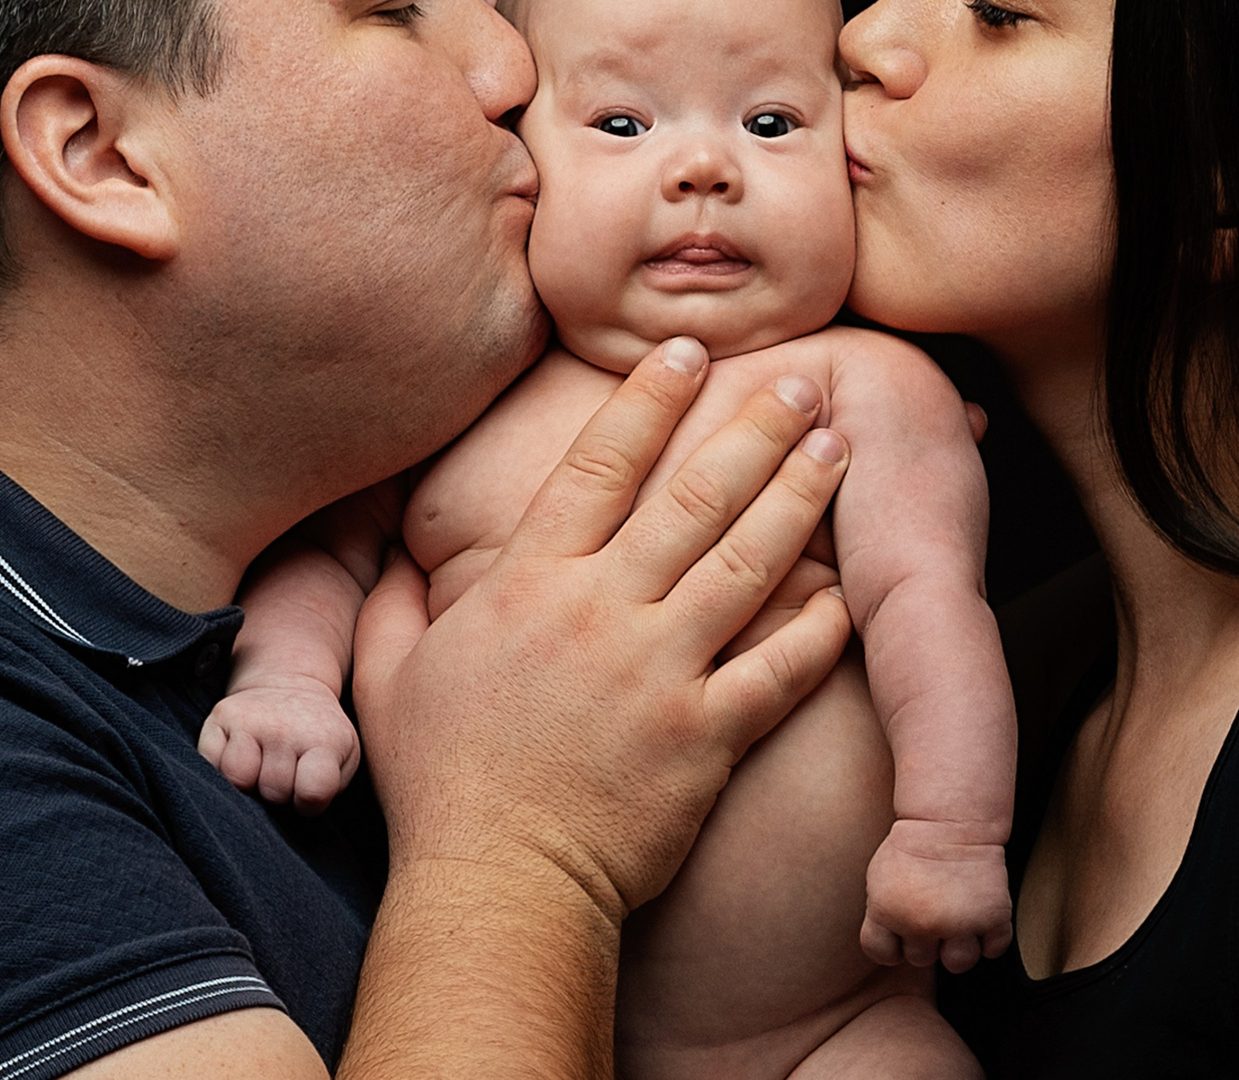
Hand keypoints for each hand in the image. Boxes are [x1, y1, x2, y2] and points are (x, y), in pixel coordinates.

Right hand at [199, 677, 361, 813]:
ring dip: (248, 783)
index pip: (312, 793)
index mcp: (323, 740)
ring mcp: (250, 720)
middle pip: (273, 792)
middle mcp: (284, 727)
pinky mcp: (220, 716)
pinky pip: (211, 764)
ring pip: (239, 780)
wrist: (290, 684)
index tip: (307, 790)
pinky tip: (241, 755)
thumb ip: (330, 787)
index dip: (308, 803)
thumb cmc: (317, 735)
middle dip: (278, 793)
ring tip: (261, 767)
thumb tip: (302, 807)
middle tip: (285, 771)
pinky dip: (222, 769)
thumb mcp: (343, 757)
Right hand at [351, 336, 855, 924]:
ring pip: (748, 562)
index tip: (691, 351)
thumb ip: (390, 601)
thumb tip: (392, 553)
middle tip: (803, 380)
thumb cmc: (440, 786)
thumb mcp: (388, 676)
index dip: (650, 399)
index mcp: (528, 584)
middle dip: (755, 428)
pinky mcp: (706, 737)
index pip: (600, 464)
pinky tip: (850, 587)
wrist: (498, 887)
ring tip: (839, 447)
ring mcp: (660, 673)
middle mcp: (601, 613)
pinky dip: (819, 626)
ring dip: (800, 497)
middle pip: (694, 497)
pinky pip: (779, 668)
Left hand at [861, 818, 1015, 973]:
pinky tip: (981, 915)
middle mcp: (921, 923)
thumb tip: (891, 948)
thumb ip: (881, 917)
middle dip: (926, 939)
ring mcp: (959, 923)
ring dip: (959, 946)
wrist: (951, 821)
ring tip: (958, 918)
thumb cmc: (911, 849)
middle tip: (934, 911)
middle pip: (922, 959)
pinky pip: (994, 949)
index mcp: (887, 912)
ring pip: (958, 962)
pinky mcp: (992, 918)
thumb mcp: (878, 880)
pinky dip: (991, 937)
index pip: (883, 953)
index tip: (902, 927)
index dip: (893, 944)